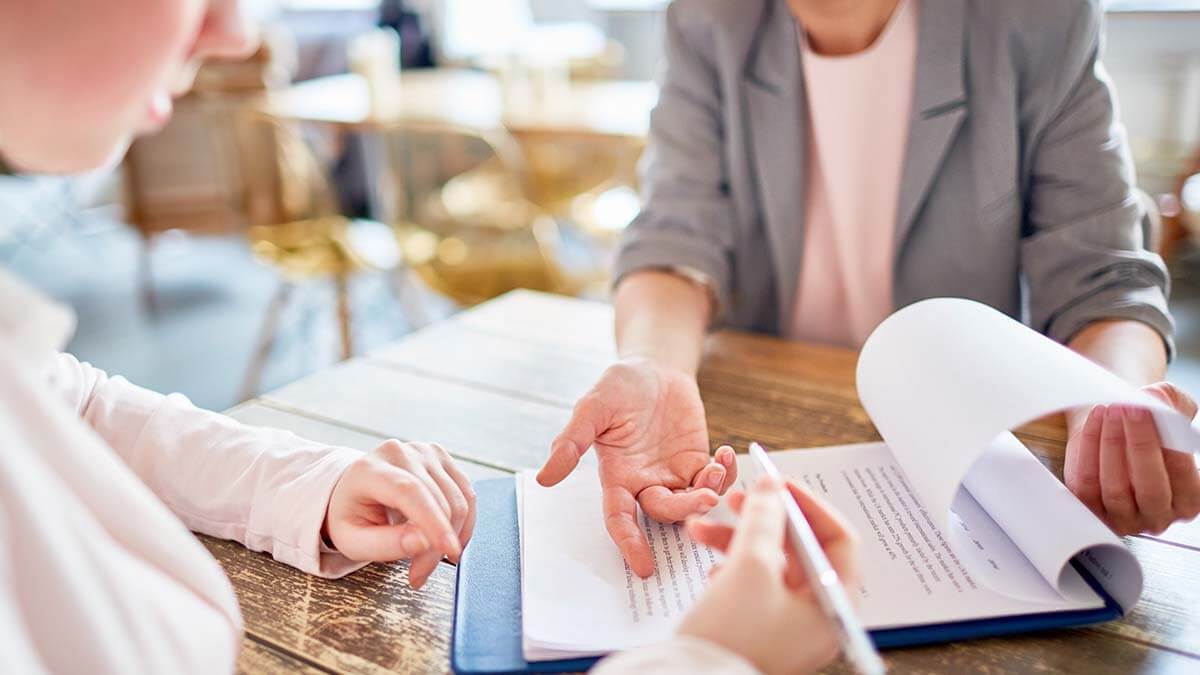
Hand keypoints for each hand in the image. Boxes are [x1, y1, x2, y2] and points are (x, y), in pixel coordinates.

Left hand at [324, 440, 475, 587]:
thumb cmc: (352, 517)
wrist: (356, 489)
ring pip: (458, 501)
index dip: (433, 522)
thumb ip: (383, 544)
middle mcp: (400, 453)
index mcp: (370, 470)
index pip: (410, 491)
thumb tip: (422, 542)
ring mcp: (425, 452)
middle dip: (436, 547)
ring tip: (427, 561)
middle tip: (419, 575)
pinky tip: (446, 541)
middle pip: (438, 501)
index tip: (450, 551)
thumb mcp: (352, 541)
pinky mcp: (442, 458)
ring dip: (451, 539)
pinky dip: (462, 525)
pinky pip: (467, 495)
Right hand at [537, 357, 737, 576]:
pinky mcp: (697, 461)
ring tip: (716, 468)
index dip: (630, 543)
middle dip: (685, 511)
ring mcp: (673, 474)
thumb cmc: (619, 386)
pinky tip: (726, 453)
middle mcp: (645, 482)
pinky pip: (714, 480)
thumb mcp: (592, 408)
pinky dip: (725, 474)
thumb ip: (571, 442)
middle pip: (664, 513)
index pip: (620, 519)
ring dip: (709, 493)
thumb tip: (544, 478)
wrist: (653, 367)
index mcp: (617, 476)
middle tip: (706, 497)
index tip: (643, 566)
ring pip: (692, 502)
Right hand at [681, 476, 860, 674]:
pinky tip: (710, 568)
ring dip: (737, 539)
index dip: (806, 505)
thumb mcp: (749, 567)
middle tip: (737, 498)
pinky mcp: (761, 630)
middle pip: (799, 550)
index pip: (836, 540)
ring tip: (701, 528)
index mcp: (832, 605)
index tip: (777, 483)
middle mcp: (817, 616)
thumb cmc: (731, 637)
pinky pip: (754, 586)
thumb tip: (772, 487)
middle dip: (764, 519)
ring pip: (770, 564)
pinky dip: (732, 567)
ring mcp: (789, 625)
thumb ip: (764, 519)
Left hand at [1064, 382, 1199, 534]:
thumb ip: (1172, 404)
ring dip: (1111, 444)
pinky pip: (1086, 484)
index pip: (1184, 481)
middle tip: (1129, 409)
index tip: (1156, 412)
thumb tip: (1158, 400)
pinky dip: (1088, 448)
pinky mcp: (1090, 508)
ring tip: (1111, 410)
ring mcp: (1122, 517)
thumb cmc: (1149, 426)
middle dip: (1140, 445)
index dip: (1172, 447)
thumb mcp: (1171, 411)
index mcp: (1188, 500)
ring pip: (1115, 488)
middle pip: (1151, 489)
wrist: (1114, 428)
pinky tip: (1096, 420)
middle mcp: (1157, 516)